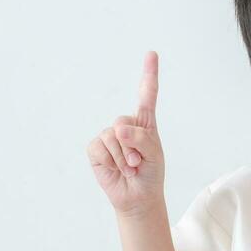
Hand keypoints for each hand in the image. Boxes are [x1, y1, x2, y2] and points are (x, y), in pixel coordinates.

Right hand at [86, 50, 165, 215]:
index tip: (151, 54)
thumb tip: (117, 130)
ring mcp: (109, 137)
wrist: (137, 197)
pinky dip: (111, 161)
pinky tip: (116, 169)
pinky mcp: (96, 149)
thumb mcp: (154, 154)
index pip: (147, 95)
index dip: (148, 74)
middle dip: (133, 145)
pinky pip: (100, 148)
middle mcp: (125, 126)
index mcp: (144, 123)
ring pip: (112, 137)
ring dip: (123, 157)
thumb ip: (140, 138)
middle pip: (123, 122)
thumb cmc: (149, 173)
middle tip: (138, 162)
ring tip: (129, 168)